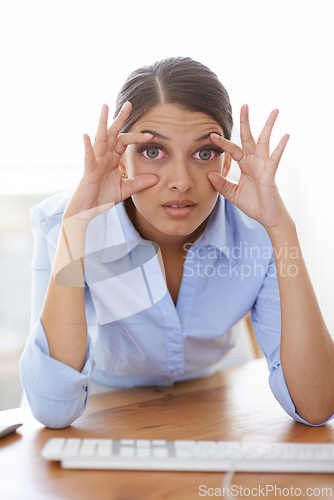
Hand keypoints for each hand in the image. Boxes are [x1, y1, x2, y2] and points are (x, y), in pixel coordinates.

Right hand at [64, 102, 157, 221]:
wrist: (88, 210)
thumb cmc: (102, 198)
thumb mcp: (126, 190)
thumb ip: (139, 183)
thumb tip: (156, 177)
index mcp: (112, 159)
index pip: (125, 142)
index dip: (137, 137)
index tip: (151, 135)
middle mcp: (103, 156)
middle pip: (113, 133)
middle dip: (120, 119)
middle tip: (129, 104)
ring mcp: (95, 161)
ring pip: (100, 139)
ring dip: (103, 123)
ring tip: (105, 107)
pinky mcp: (88, 171)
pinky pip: (88, 157)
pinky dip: (88, 146)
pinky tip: (87, 135)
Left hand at [208, 105, 289, 230]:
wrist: (267, 218)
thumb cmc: (253, 204)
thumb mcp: (232, 194)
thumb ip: (221, 184)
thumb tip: (209, 175)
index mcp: (245, 165)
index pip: (233, 150)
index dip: (223, 143)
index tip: (211, 135)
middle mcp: (255, 162)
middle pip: (249, 138)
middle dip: (246, 122)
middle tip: (244, 105)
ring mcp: (263, 166)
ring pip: (265, 142)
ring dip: (268, 126)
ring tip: (274, 111)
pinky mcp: (270, 175)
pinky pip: (275, 159)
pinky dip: (280, 147)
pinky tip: (285, 135)